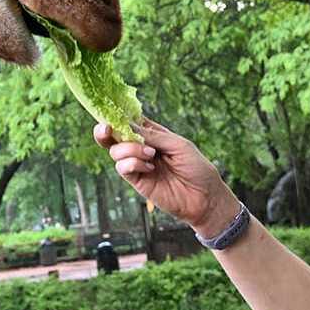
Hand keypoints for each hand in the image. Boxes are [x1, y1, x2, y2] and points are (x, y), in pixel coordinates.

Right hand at [96, 117, 239, 237]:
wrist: (204, 197)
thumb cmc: (196, 167)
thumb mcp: (178, 145)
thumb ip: (153, 136)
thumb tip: (128, 126)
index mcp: (152, 134)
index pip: (129, 121)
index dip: (117, 115)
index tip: (110, 112)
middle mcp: (141, 147)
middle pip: (114, 136)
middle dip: (105, 130)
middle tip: (107, 128)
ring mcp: (138, 164)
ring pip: (115, 151)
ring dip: (129, 149)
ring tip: (151, 155)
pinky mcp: (137, 180)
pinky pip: (122, 168)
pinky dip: (132, 164)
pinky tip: (150, 168)